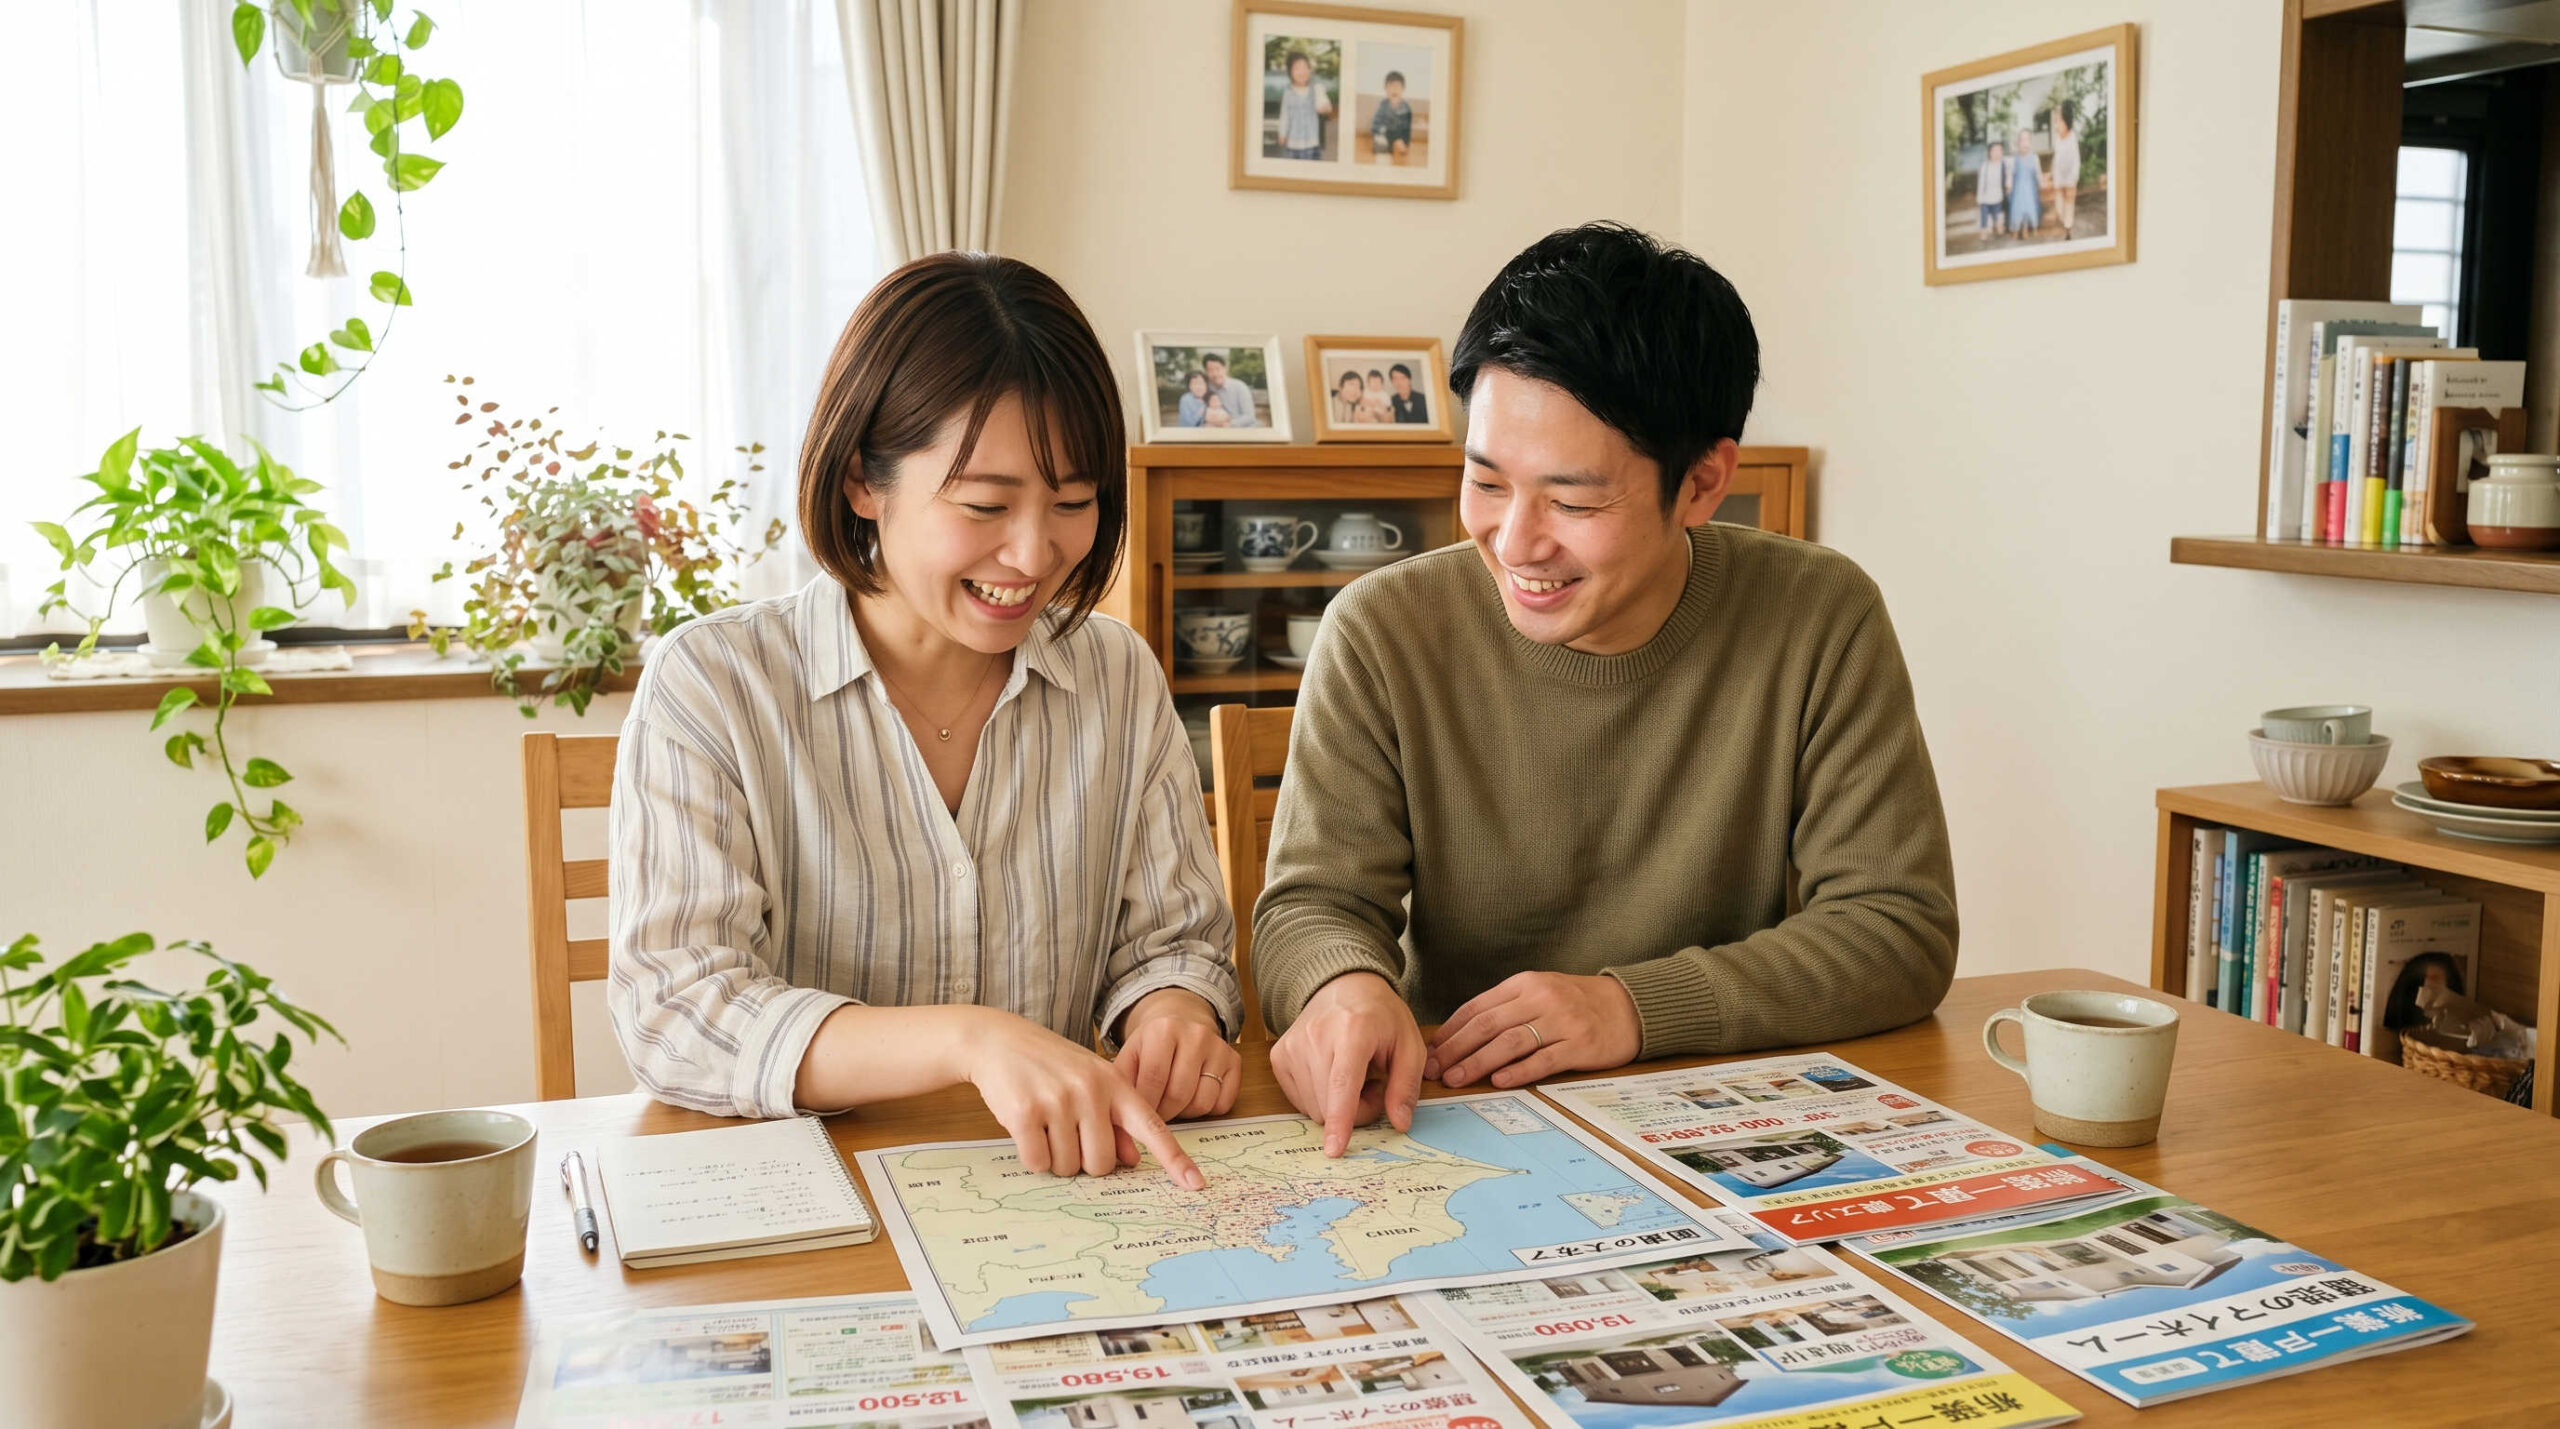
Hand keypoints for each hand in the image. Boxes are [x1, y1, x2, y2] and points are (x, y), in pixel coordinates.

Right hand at [957, 1009, 1206, 1188]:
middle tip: (1067, 1134)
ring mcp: (1058, 1101)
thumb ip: (1114, 1119)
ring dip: (1055, 1158)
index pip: (1152, 1127)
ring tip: (1045, 1124)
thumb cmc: (1050, 1065)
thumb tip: (1132, 1160)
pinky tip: (1026, 1129)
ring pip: (1068, 1167)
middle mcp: (1091, 1091)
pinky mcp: (1025, 1113)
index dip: (1175, 1159)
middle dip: (1084, 1161)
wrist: (999, 1040)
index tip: (1197, 1184)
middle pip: (1102, 1164)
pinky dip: (1032, 1157)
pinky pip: (1037, 1162)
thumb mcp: (1090, 1081)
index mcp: (1115, 1084)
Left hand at [1115, 989, 1242, 1120]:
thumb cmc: (1152, 1045)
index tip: (1139, 1116)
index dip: (1146, 1106)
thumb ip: (1122, 1083)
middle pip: (1179, 1095)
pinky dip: (1207, 1109)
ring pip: (1202, 1102)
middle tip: (1156, 1115)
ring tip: (1173, 1104)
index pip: (1154, 1080)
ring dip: (1185, 1113)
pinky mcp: (1234, 1061)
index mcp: (1164, 1030)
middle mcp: (1195, 1034)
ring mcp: (1218, 1047)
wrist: (1181, 1020)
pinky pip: (1223, 1104)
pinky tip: (1194, 1097)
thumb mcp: (1130, 1055)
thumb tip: (1120, 1122)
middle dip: (1164, 1114)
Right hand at [1270, 972, 1423, 1156]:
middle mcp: (1315, 1037)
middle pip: (1329, 1105)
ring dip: (1337, 1106)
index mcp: (1353, 1031)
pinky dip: (1319, 1098)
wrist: (1344, 986)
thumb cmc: (1381, 1017)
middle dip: (1356, 1111)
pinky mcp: (1279, 1056)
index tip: (1334, 1149)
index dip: (1341, 1119)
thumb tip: (1400, 1124)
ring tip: (1353, 1076)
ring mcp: (1292, 1046)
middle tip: (1374, 1086)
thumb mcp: (1410, 1045)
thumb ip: (1406, 1086)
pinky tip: (1332, 1075)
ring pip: (1313, 1108)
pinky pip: (1299, 1100)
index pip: (1342, 1083)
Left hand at [1424, 971, 1641, 1089]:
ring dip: (1478, 1062)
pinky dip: (1519, 1071)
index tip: (1431, 1051)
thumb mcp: (1540, 993)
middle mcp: (1541, 998)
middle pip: (1488, 1025)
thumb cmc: (1576, 1003)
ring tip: (1457, 1078)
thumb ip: (1506, 1009)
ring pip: (1510, 1042)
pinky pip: (1543, 1059)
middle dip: (1456, 1049)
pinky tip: (1499, 1081)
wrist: (1628, 1007)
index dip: (1450, 1031)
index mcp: (1525, 983)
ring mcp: (1562, 1021)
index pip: (1478, 1007)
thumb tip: (1461, 1036)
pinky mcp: (1580, 1044)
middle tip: (1434, 1070)